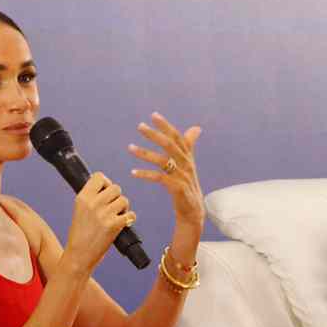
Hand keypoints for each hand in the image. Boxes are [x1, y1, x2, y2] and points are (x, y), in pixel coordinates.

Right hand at [67, 172, 133, 271]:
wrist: (79, 255)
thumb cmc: (80, 234)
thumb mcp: (80, 210)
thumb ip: (92, 198)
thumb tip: (109, 188)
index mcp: (82, 198)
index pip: (99, 177)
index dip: (106, 183)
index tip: (105, 193)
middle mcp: (92, 203)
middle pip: (116, 188)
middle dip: (117, 197)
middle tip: (113, 208)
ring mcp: (103, 214)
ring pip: (124, 200)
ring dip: (124, 209)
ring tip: (117, 217)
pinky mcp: (113, 225)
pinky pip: (131, 214)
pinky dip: (130, 219)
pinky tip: (123, 224)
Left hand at [127, 112, 204, 232]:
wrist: (193, 211)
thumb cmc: (188, 186)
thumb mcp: (188, 164)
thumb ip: (189, 146)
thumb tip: (196, 127)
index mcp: (188, 157)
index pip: (177, 137)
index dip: (166, 125)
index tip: (154, 115)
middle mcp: (186, 164)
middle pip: (170, 145)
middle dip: (154, 134)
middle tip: (140, 126)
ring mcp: (182, 176)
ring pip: (162, 160)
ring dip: (145, 153)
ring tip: (130, 148)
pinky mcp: (177, 188)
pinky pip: (159, 178)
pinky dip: (145, 174)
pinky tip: (133, 172)